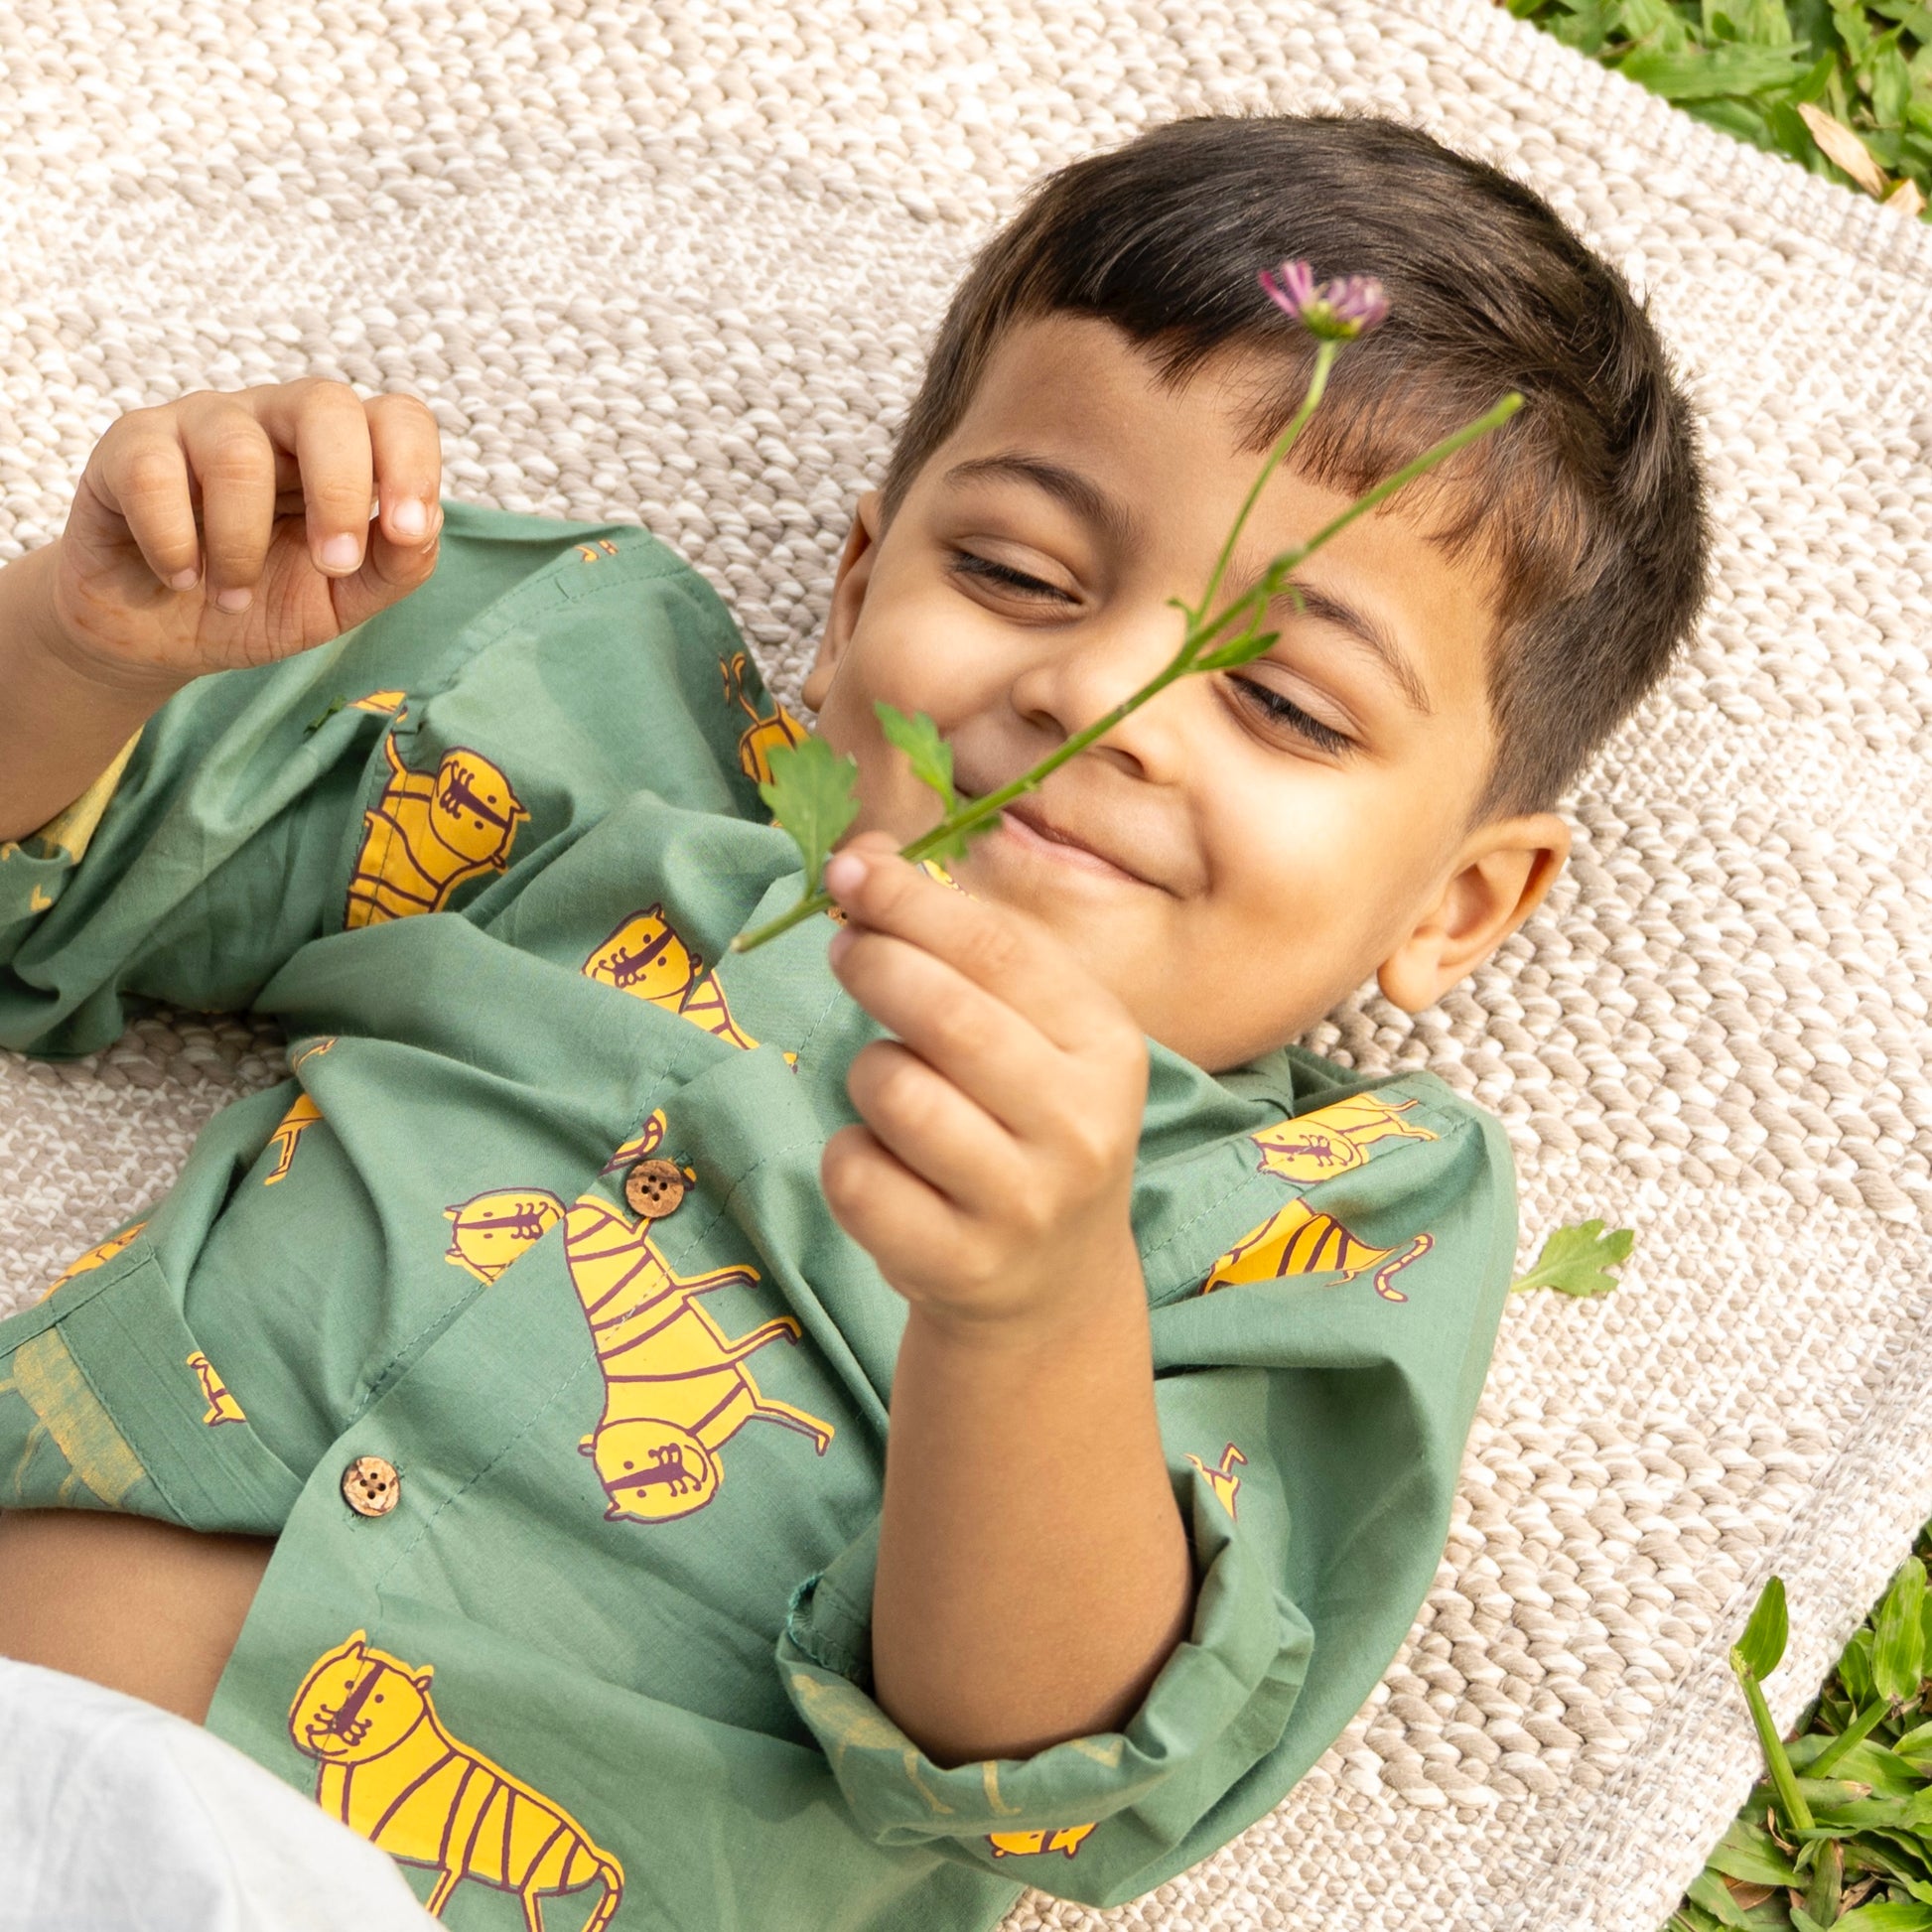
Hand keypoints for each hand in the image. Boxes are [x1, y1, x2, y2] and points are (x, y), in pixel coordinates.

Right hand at [46, 378, 443, 694]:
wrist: (158, 631)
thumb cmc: (259, 600)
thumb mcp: (341, 600)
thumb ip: (395, 568)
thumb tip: (423, 527)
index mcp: (340, 452)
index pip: (396, 417)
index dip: (412, 465)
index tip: (405, 533)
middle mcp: (275, 421)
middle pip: (325, 403)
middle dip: (341, 493)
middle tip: (333, 567)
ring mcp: (202, 424)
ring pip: (238, 452)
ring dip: (242, 545)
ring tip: (233, 595)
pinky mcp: (130, 446)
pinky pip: (155, 474)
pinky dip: (175, 544)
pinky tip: (181, 578)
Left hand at [821, 831, 1150, 1336]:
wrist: (1050, 1281)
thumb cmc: (1027, 1125)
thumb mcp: (1036, 1036)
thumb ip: (968, 952)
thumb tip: (864, 858)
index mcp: (1108, 1048)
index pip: (1002, 949)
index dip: (913, 901)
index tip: (851, 871)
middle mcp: (1080, 1126)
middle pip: (947, 1014)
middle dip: (877, 964)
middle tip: (846, 950)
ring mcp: (1023, 1203)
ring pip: (895, 1093)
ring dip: (868, 1073)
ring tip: (893, 1090)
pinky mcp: (960, 1264)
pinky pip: (856, 1177)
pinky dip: (847, 1156)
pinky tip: (884, 1164)